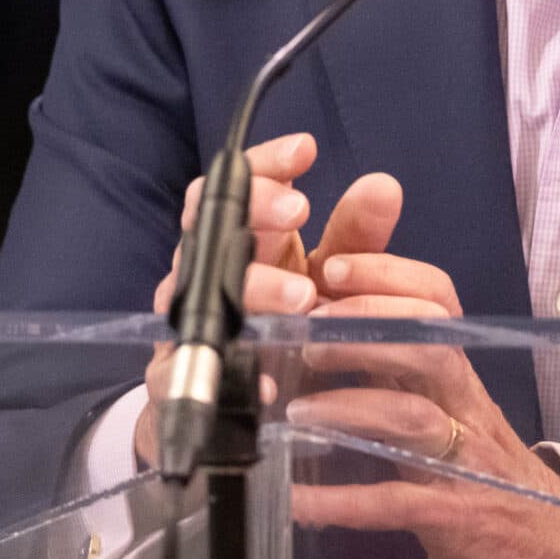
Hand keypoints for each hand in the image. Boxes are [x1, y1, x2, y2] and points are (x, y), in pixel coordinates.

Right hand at [136, 131, 323, 467]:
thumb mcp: (326, 280)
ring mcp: (186, 322)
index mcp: (241, 240)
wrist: (238, 409)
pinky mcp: (174, 377)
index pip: (238, 185)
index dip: (266, 162)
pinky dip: (228, 369)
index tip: (306, 149)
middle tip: (301, 210)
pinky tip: (268, 377)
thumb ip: (355, 237)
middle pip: (211, 223)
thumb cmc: (283, 329)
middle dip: (254, 209)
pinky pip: (186, 367)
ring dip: (251, 286)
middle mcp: (204, 271)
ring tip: (302, 295)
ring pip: (200, 289)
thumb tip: (385, 186)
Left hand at [286, 248, 559, 558]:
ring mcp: (462, 460)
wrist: (548, 546)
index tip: (330, 265)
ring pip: (412, 416)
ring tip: (296, 411)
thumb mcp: (441, 404)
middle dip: (366, 327)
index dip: (387, 274)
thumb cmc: (477, 466)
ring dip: (349, 407)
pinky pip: (393, 504)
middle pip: (429, 343)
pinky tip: (295, 499)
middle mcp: (464, 404)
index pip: (437, 299)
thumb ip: (394, 364)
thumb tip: (318, 319)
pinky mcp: (453, 517)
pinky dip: (340, 502)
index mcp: (456, 370)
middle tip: (307, 335)